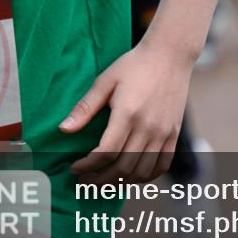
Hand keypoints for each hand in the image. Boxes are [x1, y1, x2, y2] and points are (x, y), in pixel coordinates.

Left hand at [60, 41, 192, 183]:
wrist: (170, 55)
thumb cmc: (134, 65)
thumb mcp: (105, 81)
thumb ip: (85, 107)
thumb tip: (63, 130)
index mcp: (127, 113)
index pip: (105, 153)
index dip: (87, 166)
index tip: (74, 168)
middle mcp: (148, 126)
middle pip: (123, 167)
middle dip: (100, 179)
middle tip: (85, 180)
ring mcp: (163, 131)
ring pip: (142, 171)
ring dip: (121, 182)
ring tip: (105, 180)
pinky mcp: (174, 133)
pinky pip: (162, 164)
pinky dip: (146, 176)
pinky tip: (132, 175)